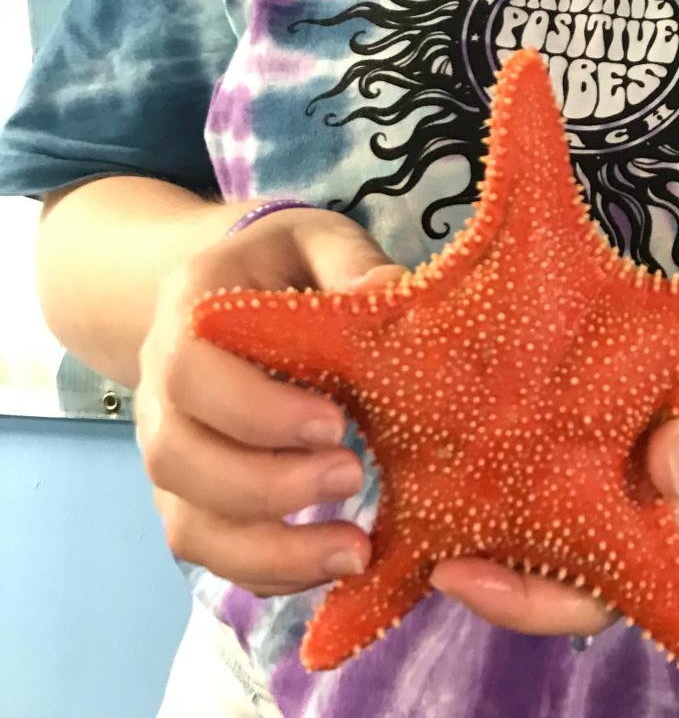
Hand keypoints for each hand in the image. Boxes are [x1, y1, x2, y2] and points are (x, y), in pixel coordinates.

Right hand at [134, 207, 401, 597]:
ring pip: (188, 523)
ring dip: (268, 550)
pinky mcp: (190, 495)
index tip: (337, 423)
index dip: (256, 409)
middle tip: (354, 478)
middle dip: (267, 486)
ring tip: (353, 549)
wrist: (230, 290)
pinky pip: (210, 553)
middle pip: (178, 458)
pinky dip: (266, 572)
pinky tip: (329, 565)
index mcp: (188, 312)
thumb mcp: (318, 236)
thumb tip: (389, 291)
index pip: (191, 371)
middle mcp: (159, 389)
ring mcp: (169, 449)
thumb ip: (348, 260)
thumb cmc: (284, 262)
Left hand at [427, 348, 678, 638]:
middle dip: (469, 563)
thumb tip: (664, 470)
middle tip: (406, 535)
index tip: (456, 574)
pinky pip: (523, 456)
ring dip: (463, 503)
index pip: (581, 598)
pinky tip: (432, 410)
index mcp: (651, 525)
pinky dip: (481, 448)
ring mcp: (591, 468)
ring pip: (517, 513)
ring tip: (405, 470)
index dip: (517, 603)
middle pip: (528, 564)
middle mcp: (610, 507)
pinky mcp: (577, 423)